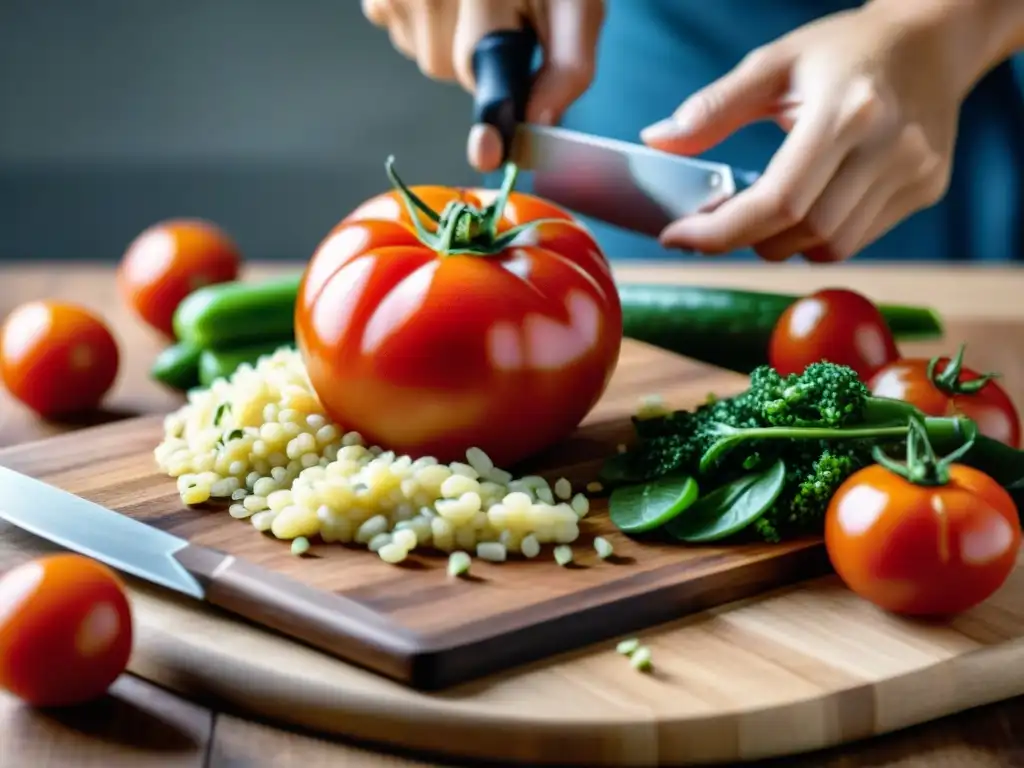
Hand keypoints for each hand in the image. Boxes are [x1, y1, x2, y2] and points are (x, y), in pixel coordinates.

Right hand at [363, 0, 603, 171]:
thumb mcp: (572, 1)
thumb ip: (567, 64)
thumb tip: (541, 119)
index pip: (487, 66)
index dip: (491, 118)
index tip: (486, 152)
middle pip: (453, 70)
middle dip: (482, 54)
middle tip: (504, 7)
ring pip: (428, 55)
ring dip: (453, 36)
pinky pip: (403, 31)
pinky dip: (427, 20)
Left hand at [640, 2, 998, 262]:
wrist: (932, 42)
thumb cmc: (845, 50)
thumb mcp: (773, 64)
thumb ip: (713, 107)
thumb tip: (656, 140)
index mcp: (846, 111)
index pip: (778, 201)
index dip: (721, 231)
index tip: (678, 237)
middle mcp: (888, 147)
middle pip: (802, 232)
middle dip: (746, 239)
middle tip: (717, 223)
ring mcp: (914, 172)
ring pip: (831, 247)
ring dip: (782, 244)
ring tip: (762, 215)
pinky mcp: (926, 189)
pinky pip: (858, 240)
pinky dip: (817, 238)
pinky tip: (805, 209)